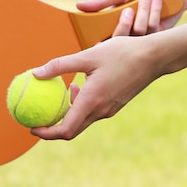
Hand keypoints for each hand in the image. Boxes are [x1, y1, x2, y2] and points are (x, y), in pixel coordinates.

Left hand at [30, 35, 160, 139]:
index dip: (46, 133)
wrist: (154, 57)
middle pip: (72, 129)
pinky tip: (81, 84)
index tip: (32, 127)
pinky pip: (93, 111)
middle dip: (53, 126)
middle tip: (39, 116)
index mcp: (92, 101)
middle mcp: (101, 111)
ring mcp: (110, 109)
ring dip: (69, 110)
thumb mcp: (88, 55)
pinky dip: (82, 104)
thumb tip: (35, 73)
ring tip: (65, 89)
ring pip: (83, 119)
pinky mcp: (116, 104)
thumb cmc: (122, 53)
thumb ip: (60, 65)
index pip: (65, 130)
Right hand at [77, 0, 184, 36]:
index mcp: (114, 23)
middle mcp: (128, 32)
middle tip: (128, 11)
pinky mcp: (159, 36)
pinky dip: (154, 13)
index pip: (103, 39)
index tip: (96, 40)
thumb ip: (101, 2)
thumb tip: (78, 6)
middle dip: (123, 26)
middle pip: (119, 41)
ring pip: (138, 34)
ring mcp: (143, 36)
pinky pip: (153, 32)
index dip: (99, 43)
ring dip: (143, 12)